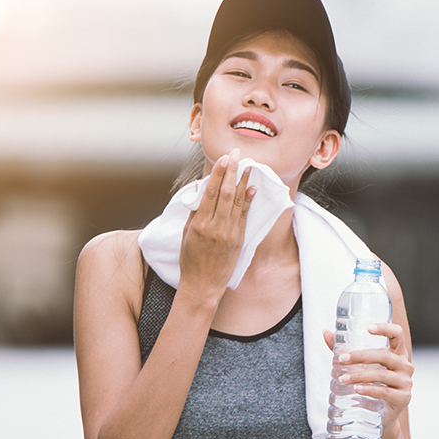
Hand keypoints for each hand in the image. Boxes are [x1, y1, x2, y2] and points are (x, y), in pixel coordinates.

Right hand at [178, 149, 254, 298]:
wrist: (203, 285)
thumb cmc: (190, 260)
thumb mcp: (186, 234)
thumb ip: (194, 210)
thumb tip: (199, 188)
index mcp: (200, 224)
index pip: (211, 193)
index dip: (218, 173)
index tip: (224, 158)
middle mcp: (216, 227)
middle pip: (226, 193)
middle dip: (232, 171)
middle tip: (238, 153)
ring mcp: (229, 234)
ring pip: (238, 202)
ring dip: (243, 182)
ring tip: (248, 165)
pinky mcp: (239, 240)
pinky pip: (244, 216)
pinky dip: (249, 200)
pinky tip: (252, 187)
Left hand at [323, 323, 413, 432]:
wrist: (383, 416)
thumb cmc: (372, 385)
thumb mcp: (361, 367)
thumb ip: (345, 350)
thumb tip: (326, 333)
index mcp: (397, 353)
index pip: (397, 334)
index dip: (385, 328)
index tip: (367, 328)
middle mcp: (404, 365)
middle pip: (384, 355)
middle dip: (361, 356)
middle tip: (342, 359)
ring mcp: (405, 382)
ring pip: (382, 374)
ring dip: (360, 375)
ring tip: (343, 378)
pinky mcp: (403, 398)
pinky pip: (385, 391)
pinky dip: (369, 389)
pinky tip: (357, 389)